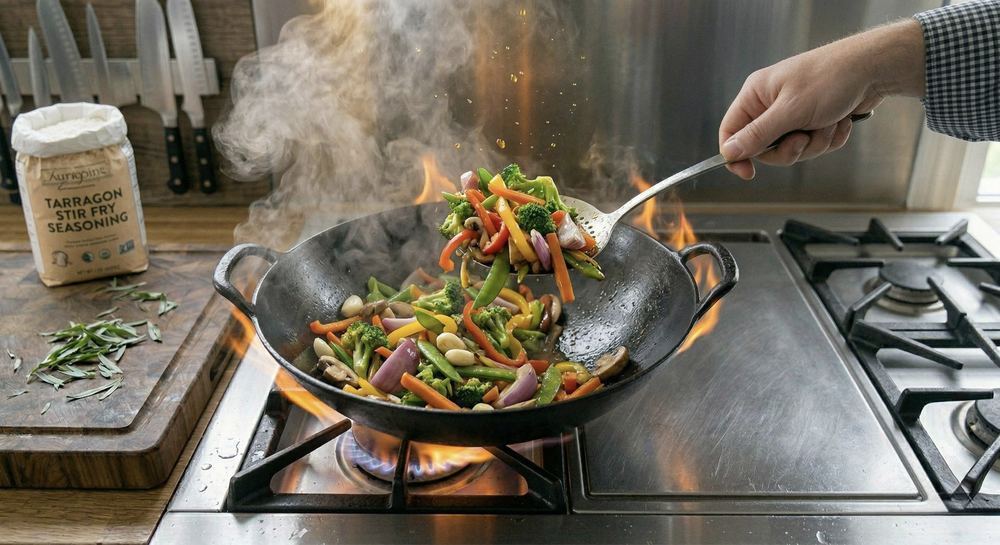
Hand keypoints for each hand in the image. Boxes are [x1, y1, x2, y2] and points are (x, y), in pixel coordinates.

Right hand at [719, 20, 924, 179]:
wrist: (873, 70)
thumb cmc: (830, 79)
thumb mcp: (790, 111)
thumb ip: (757, 135)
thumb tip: (728, 153)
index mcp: (756, 95)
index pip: (731, 131)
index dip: (736, 154)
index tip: (748, 173)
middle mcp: (771, 105)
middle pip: (764, 148)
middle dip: (791, 149)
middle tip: (804, 138)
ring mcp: (793, 114)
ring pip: (792, 150)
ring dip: (815, 143)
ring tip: (829, 123)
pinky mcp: (813, 121)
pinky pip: (813, 145)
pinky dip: (829, 138)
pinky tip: (840, 121)